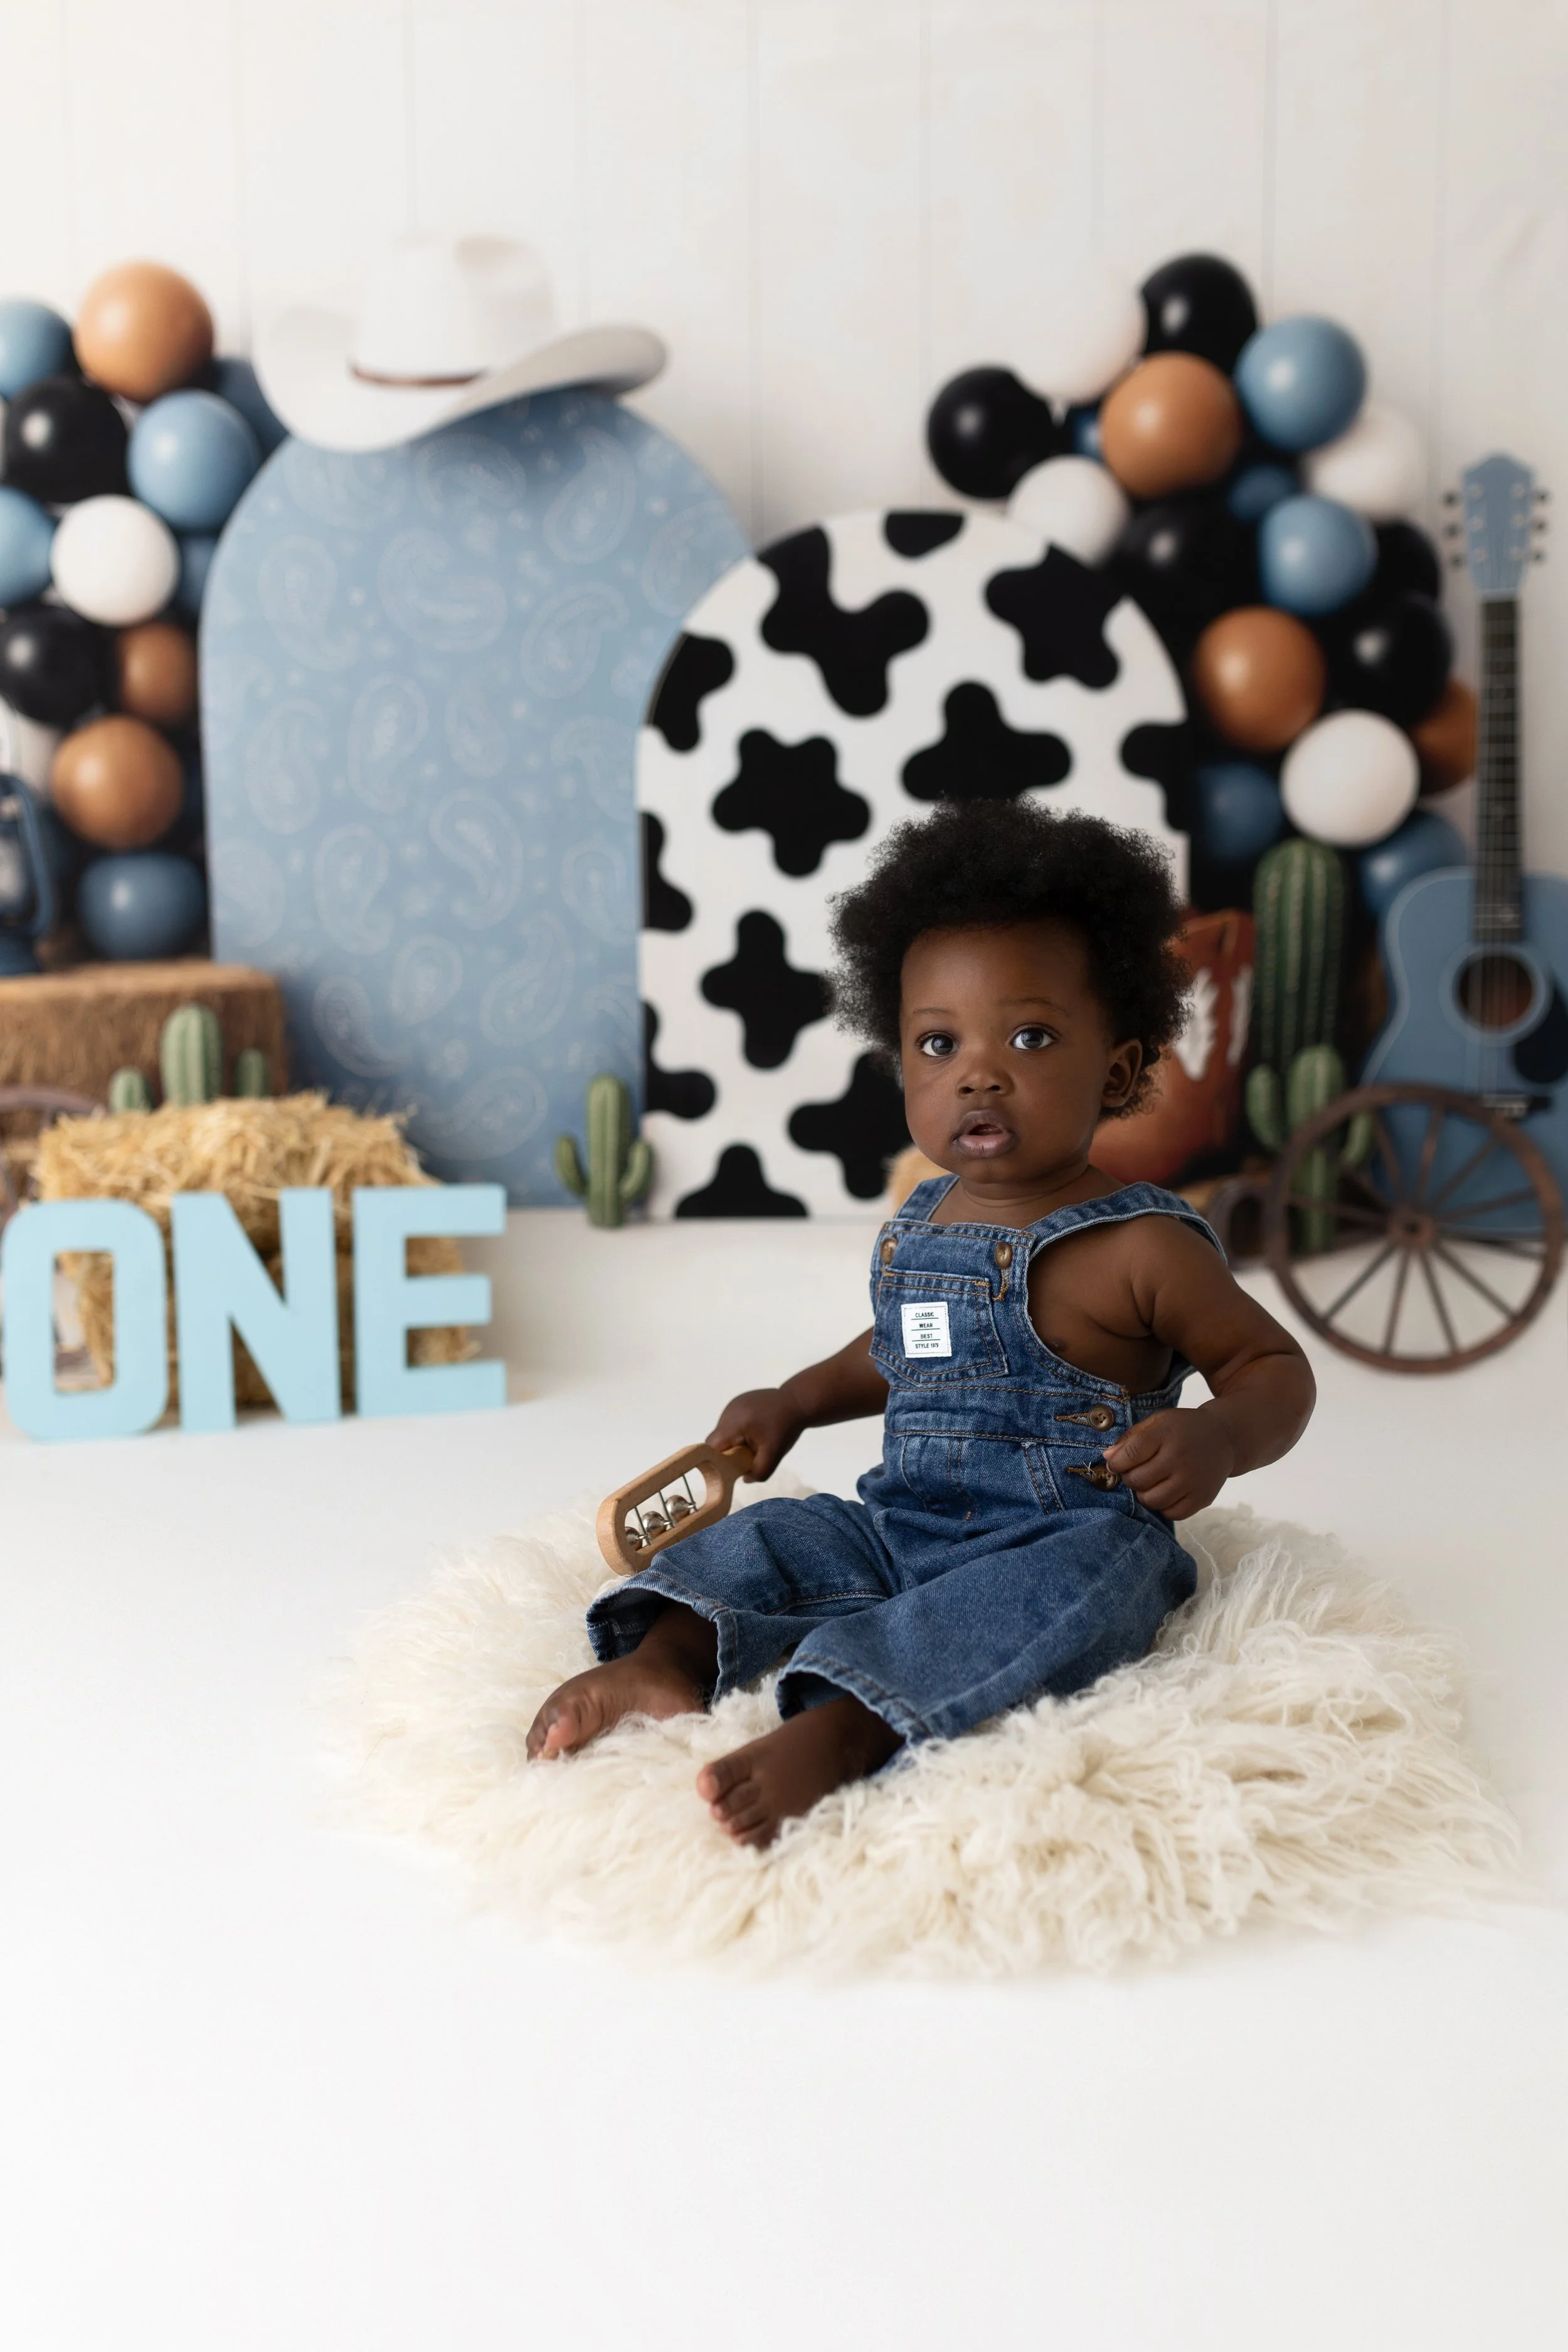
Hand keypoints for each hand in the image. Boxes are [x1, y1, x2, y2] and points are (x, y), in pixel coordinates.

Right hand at [707, 1388, 805, 1481]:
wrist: (797, 1402)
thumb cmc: (786, 1428)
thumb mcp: (775, 1454)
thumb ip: (759, 1472)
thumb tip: (744, 1478)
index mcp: (734, 1423)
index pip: (712, 1446)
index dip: (717, 1459)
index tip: (730, 1467)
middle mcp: (729, 1411)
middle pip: (717, 1440)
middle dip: (729, 1451)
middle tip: (747, 1455)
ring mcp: (733, 1405)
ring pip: (724, 1431)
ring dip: (735, 1440)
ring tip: (755, 1440)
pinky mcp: (738, 1402)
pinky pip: (731, 1422)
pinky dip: (739, 1431)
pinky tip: (756, 1430)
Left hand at [1101, 1404, 1234, 1519]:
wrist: (1224, 1437)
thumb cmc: (1183, 1429)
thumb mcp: (1157, 1422)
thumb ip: (1130, 1439)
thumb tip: (1107, 1458)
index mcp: (1166, 1434)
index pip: (1130, 1455)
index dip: (1116, 1463)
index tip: (1116, 1463)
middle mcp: (1180, 1458)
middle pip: (1138, 1480)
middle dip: (1129, 1478)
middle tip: (1135, 1472)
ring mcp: (1193, 1480)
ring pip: (1152, 1500)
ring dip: (1144, 1494)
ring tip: (1150, 1482)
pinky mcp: (1202, 1498)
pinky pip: (1172, 1513)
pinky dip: (1163, 1506)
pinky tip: (1166, 1491)